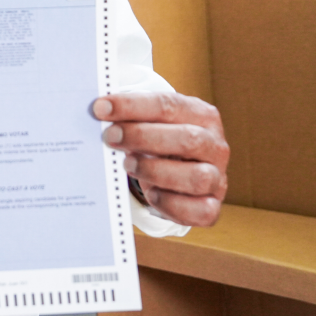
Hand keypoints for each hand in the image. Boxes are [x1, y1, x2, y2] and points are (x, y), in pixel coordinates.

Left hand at [93, 92, 227, 226]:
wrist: (183, 171)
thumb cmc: (162, 141)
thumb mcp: (151, 123)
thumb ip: (132, 117)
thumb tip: (98, 112)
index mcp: (202, 115)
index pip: (168, 105)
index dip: (132, 106)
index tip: (101, 108)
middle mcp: (215, 146)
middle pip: (187, 139)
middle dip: (143, 137)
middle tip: (110, 137)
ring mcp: (217, 178)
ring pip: (197, 177)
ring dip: (157, 171)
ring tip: (127, 165)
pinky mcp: (212, 206)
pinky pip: (200, 211)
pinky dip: (172, 204)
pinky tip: (150, 194)